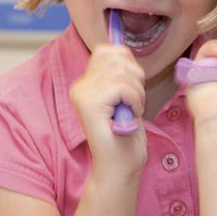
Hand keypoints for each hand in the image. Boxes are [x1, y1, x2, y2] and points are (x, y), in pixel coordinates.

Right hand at [69, 44, 146, 179]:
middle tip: (133, 103)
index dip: (130, 66)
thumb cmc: (126, 136)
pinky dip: (135, 100)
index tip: (132, 91)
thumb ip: (120, 73)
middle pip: (117, 57)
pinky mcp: (88, 104)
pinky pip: (122, 86)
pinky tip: (130, 116)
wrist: (119, 168)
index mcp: (85, 83)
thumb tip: (122, 48)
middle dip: (136, 78)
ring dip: (137, 92)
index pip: (109, 51)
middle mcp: (78, 86)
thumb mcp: (125, 96)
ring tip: (131, 111)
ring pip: (122, 72)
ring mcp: (81, 94)